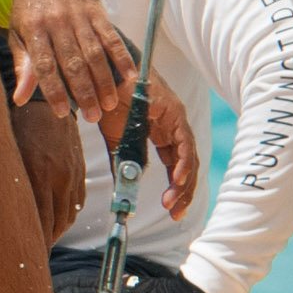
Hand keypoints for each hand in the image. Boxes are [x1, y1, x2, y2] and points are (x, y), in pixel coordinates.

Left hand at [8, 0, 135, 121]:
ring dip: (104, 80)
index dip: (54, 91)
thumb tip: (20, 98)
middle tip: (94, 116)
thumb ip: (22, 65)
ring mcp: (79, 17)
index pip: (45, 66)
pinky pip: (111, 37)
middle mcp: (58, 24)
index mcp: (34, 31)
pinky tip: (130, 76)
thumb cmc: (28, 7)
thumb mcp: (17, 33)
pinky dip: (122, 57)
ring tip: (110, 103)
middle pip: (73, 63)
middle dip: (84, 92)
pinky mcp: (97, 11)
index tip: (63, 113)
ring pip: (94, 53)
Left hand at [8, 97, 85, 242]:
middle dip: (43, 243)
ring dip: (55, 232)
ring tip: (41, 243)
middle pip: (55, 224)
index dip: (33, 243)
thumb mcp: (3, 154)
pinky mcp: (80, 170)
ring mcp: (72, 174)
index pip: (40, 223)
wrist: (42, 103)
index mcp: (38, 174)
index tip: (23, 256)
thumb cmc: (13, 128)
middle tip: (30, 256)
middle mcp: (59, 177)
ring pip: (68, 216)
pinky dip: (66, 217)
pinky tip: (55, 223)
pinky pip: (77, 203)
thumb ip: (4, 182)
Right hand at [95, 75, 201, 220]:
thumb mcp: (116, 142)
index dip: (175, 188)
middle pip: (186, 165)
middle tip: (175, 213)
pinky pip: (183, 143)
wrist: (103, 79)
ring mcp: (176, 120)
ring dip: (184, 183)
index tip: (170, 208)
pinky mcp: (174, 113)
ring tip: (174, 202)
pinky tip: (177, 180)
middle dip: (182, 192)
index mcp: (161, 134)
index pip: (175, 165)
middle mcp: (173, 128)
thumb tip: (124, 190)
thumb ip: (123, 164)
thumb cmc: (108, 104)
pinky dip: (182, 163)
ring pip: (189, 157)